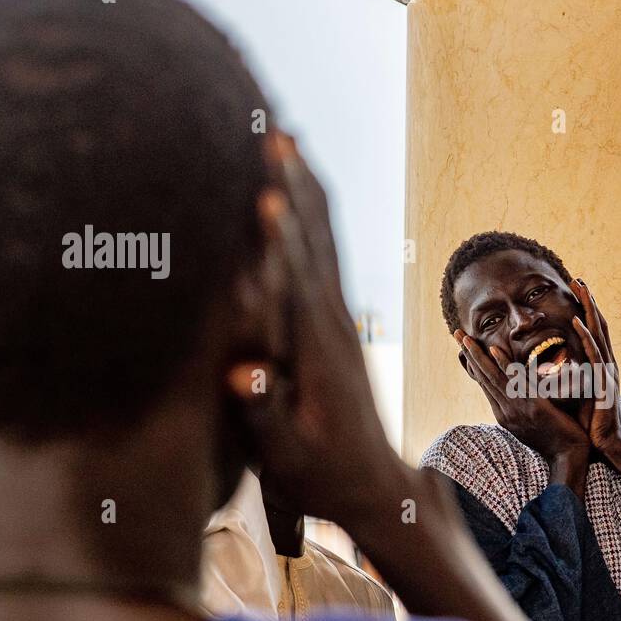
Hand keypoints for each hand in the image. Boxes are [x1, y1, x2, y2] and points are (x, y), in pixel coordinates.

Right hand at [232, 135, 562, 620]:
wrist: (375, 487)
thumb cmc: (323, 476)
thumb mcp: (288, 457)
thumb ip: (265, 414)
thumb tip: (244, 374)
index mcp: (318, 352)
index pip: (296, 286)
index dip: (279, 242)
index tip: (262, 195)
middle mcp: (334, 324)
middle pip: (315, 243)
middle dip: (293, 189)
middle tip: (272, 133)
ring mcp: (340, 320)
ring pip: (325, 241)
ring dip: (305, 189)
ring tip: (285, 139)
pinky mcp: (338, 323)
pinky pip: (325, 256)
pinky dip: (313, 215)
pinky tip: (299, 192)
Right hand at [455, 330, 589, 470]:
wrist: (569, 458)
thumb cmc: (555, 440)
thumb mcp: (532, 423)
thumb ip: (523, 406)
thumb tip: (520, 391)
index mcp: (504, 414)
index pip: (485, 384)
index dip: (474, 364)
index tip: (466, 347)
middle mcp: (505, 411)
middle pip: (483, 377)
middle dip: (469, 354)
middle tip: (456, 333)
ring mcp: (516, 409)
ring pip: (492, 377)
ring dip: (478, 355)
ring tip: (466, 337)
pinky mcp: (533, 407)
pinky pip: (515, 382)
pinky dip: (504, 365)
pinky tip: (494, 350)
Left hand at [569, 279, 620, 452]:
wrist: (604, 444)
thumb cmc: (589, 423)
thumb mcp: (578, 394)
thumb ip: (570, 377)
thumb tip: (551, 367)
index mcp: (601, 366)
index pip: (594, 331)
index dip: (587, 310)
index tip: (576, 290)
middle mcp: (607, 363)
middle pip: (599, 324)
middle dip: (589, 301)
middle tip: (578, 278)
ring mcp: (606, 371)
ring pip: (598, 333)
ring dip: (589, 309)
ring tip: (580, 288)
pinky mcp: (602, 381)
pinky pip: (594, 354)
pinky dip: (587, 336)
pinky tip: (578, 321)